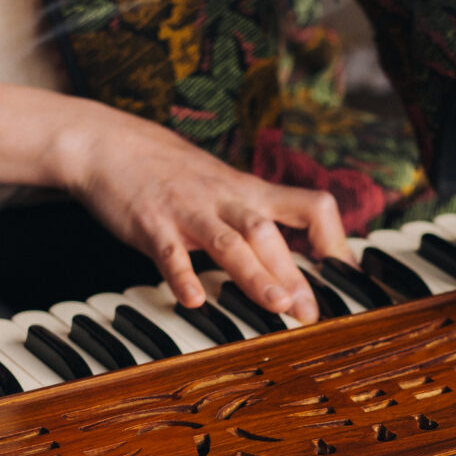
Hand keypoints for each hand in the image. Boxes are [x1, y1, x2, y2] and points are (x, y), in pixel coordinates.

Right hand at [55, 111, 351, 323]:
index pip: (310, 206)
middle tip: (310, 313)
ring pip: (229, 240)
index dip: (334, 239)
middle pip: (269, 233)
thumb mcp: (224, 187)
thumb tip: (290, 260)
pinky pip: (169, 250)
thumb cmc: (171, 173)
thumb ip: (255, 219)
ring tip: (276, 306)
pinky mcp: (151, 223)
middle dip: (293, 273)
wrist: (109, 143)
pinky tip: (193, 299)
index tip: (346, 277)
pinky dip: (182, 275)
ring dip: (255, 273)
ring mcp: (189, 211)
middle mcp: (226, 199)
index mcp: (250, 192)